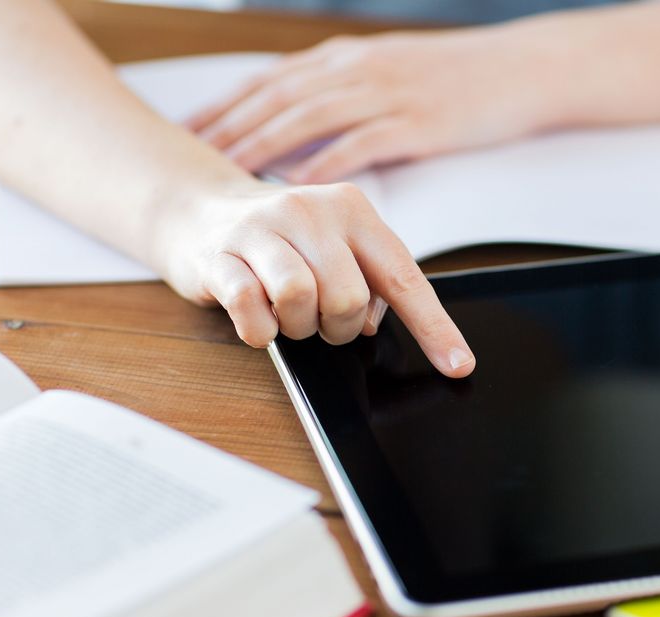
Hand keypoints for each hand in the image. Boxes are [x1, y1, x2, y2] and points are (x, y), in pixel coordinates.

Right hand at [155, 179, 474, 377]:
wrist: (201, 211)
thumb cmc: (285, 240)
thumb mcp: (338, 247)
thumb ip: (369, 281)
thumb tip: (372, 323)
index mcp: (353, 210)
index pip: (403, 276)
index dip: (433, 326)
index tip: (458, 364)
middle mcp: (310, 211)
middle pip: (348, 296)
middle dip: (338, 326)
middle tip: (320, 319)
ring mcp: (260, 229)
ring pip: (299, 297)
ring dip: (299, 327)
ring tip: (289, 315)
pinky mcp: (218, 255)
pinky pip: (249, 307)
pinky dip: (260, 329)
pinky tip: (258, 318)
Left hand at [187, 27, 557, 182]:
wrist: (519, 68)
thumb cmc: (455, 78)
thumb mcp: (388, 71)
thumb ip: (342, 92)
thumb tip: (299, 127)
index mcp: (345, 59)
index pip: (269, 81)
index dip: (225, 105)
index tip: (187, 131)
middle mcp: (356, 71)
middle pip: (277, 98)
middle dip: (229, 128)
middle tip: (187, 159)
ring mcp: (386, 94)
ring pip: (308, 118)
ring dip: (263, 146)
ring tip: (229, 175)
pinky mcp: (416, 122)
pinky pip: (360, 144)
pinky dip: (325, 163)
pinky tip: (298, 186)